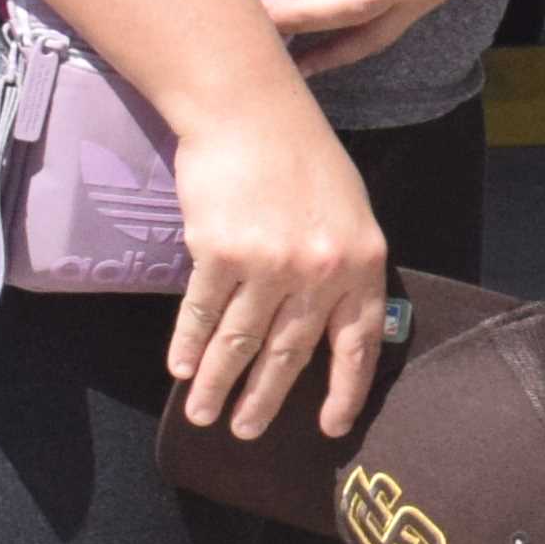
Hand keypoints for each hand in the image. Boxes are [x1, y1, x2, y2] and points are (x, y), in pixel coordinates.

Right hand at [161, 89, 392, 441]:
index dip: (345, 391)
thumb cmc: (302, 155)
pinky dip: (189, 347)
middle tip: (247, 432)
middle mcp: (320, 271)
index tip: (329, 428)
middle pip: (291, 354)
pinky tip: (181, 370)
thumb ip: (346, 266)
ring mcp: (270, 265)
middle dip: (265, 400)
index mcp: (363, 262)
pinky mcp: (221, 254)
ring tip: (204, 416)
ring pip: (240, 343)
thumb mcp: (349, 210)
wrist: (251, 111)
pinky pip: (202, 314)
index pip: (359, 343)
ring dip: (219, 386)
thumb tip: (334, 323)